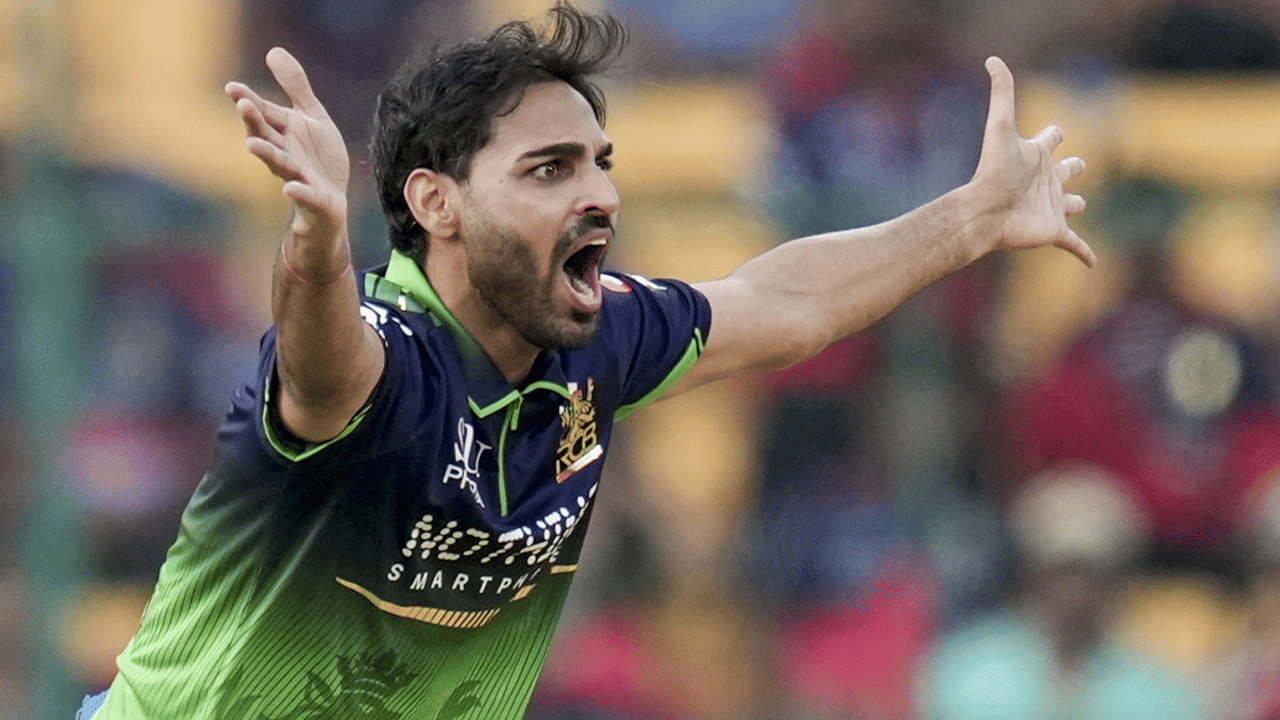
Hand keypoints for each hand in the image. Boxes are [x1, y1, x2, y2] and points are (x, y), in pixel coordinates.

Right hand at [226, 48, 349, 242]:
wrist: (333, 202)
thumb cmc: (318, 159)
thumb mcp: (311, 117)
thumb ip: (295, 88)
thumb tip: (273, 50)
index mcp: (283, 132)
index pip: (263, 114)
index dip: (249, 100)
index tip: (232, 87)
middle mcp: (285, 153)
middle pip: (266, 135)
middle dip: (254, 122)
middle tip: (243, 104)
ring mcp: (297, 175)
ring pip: (279, 164)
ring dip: (266, 154)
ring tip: (251, 144)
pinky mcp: (313, 197)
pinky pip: (304, 194)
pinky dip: (297, 192)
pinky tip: (289, 189)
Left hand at [971, 56, 1094, 266]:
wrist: (985, 213)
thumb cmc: (993, 171)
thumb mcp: (1001, 127)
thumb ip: (1001, 92)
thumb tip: (992, 59)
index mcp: (1036, 156)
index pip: (1050, 138)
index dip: (1054, 133)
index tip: (1057, 131)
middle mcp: (1045, 180)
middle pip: (1066, 170)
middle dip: (1073, 167)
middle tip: (1079, 165)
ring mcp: (1050, 206)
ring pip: (1070, 203)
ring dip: (1075, 204)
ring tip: (1077, 204)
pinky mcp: (1053, 230)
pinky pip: (1074, 243)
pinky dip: (1084, 252)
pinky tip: (1094, 264)